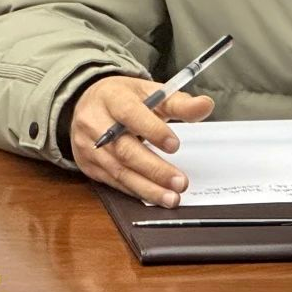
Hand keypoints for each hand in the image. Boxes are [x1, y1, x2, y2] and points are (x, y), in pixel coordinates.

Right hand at [66, 74, 215, 206]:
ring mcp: (87, 146)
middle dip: (154, 169)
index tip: (174, 145)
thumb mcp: (149, 93)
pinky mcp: (88, 165)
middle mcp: (94, 122)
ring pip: (118, 171)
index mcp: (111, 97)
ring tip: (171, 197)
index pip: (129, 114)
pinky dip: (136, 191)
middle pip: (124, 149)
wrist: (87, 106)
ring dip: (147, 187)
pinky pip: (113, 182)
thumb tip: (205, 106)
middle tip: (180, 182)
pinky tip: (153, 196)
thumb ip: (178, 102)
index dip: (151, 130)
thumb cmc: (123, 99)